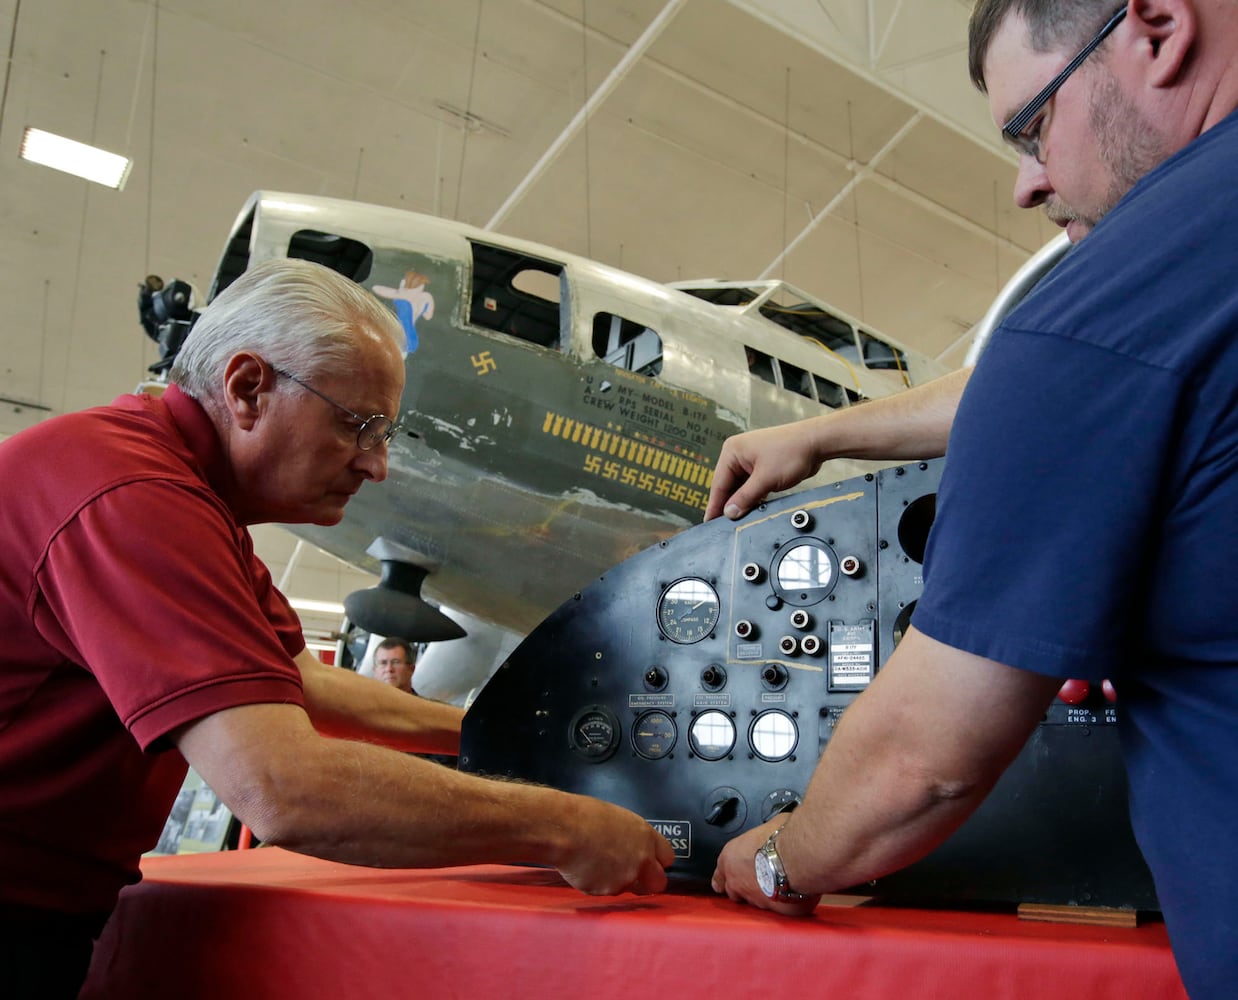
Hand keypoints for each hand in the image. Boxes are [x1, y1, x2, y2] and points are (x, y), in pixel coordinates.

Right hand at [555, 798, 675, 894]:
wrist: (563, 830)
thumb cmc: (583, 817)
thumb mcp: (618, 819)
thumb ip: (632, 837)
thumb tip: (632, 845)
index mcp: (646, 836)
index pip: (667, 858)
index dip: (657, 862)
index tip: (652, 864)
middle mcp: (641, 859)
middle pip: (658, 882)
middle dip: (648, 882)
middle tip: (633, 876)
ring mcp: (626, 878)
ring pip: (628, 888)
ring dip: (618, 882)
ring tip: (598, 863)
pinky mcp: (608, 891)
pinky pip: (606, 892)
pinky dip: (599, 884)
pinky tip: (587, 869)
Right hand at [704, 421, 825, 521]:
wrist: (816, 442)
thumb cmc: (792, 451)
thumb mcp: (765, 479)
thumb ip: (745, 498)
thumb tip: (730, 512)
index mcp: (732, 451)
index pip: (718, 483)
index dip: (715, 505)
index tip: (710, 522)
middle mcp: (739, 454)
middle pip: (728, 486)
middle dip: (730, 504)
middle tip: (726, 525)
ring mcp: (751, 461)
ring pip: (740, 487)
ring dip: (742, 502)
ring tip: (740, 519)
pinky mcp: (762, 467)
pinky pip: (751, 486)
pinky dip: (752, 497)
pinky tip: (753, 509)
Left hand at [710, 820, 819, 914]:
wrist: (795, 862)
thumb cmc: (781, 840)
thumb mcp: (769, 826)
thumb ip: (766, 834)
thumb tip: (776, 831)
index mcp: (730, 859)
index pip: (718, 875)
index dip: (723, 878)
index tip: (724, 880)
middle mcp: (737, 881)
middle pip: (733, 892)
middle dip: (742, 888)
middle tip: (758, 879)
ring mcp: (753, 899)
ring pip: (753, 902)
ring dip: (762, 896)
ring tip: (776, 887)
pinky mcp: (771, 912)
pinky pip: (774, 911)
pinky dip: (780, 905)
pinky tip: (790, 897)